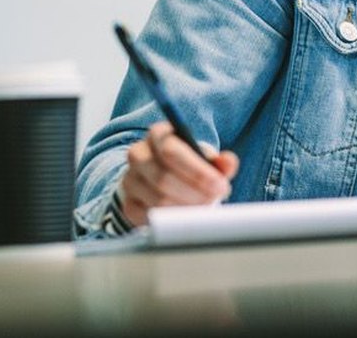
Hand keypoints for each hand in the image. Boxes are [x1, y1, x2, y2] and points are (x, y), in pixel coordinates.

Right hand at [119, 121, 238, 226]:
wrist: (161, 177)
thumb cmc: (186, 165)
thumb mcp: (204, 157)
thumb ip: (219, 161)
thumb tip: (228, 162)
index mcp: (157, 135)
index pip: (171, 151)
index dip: (197, 171)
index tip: (220, 185)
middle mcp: (138, 154)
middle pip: (163, 178)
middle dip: (195, 194)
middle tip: (215, 200)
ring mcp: (130, 180)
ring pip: (158, 200)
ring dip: (186, 208)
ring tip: (204, 208)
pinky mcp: (129, 204)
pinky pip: (149, 217)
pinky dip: (171, 221)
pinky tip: (186, 217)